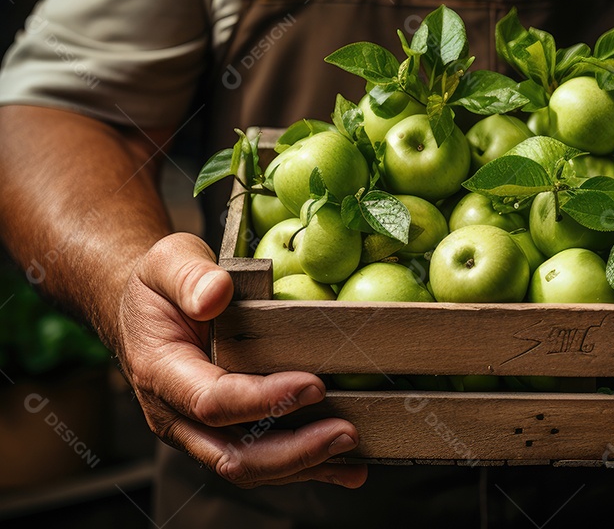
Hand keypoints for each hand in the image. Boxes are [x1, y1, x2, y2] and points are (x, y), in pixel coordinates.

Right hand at [116, 232, 367, 487]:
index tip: (314, 385)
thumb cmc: (159, 287)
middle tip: (346, 432)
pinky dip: (306, 466)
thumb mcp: (167, 263)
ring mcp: (199, 431)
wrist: (143, 312)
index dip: (264, 399)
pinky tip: (347, 466)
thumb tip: (216, 294)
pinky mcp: (223, 434)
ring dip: (305, 464)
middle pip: (233, 454)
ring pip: (250, 467)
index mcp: (162, 374)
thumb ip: (189, 276)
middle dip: (294, 451)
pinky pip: (263, 461)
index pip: (212, 401)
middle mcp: (178, 415)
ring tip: (353, 452)